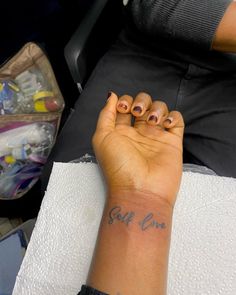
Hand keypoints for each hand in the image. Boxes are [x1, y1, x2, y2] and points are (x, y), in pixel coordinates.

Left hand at [92, 92, 183, 206]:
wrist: (140, 190)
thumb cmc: (118, 166)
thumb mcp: (102, 138)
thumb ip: (105, 115)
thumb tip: (112, 96)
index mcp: (121, 132)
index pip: (124, 108)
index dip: (124, 102)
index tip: (123, 108)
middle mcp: (139, 133)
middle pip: (143, 104)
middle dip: (140, 101)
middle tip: (137, 112)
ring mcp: (156, 136)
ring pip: (160, 109)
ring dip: (156, 108)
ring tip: (152, 121)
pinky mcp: (172, 141)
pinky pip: (177, 120)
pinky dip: (173, 117)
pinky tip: (165, 125)